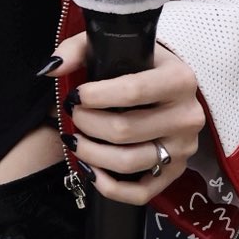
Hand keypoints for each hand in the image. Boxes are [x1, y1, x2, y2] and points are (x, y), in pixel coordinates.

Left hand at [51, 35, 205, 207]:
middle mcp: (187, 116)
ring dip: (91, 153)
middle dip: (87, 123)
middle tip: (73, 114)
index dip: (95, 96)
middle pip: (125, 130)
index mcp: (179, 79)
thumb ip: (78, 50)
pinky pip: (140, 192)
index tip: (75, 95)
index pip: (132, 91)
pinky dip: (109, 187)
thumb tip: (51, 69)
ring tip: (74, 138)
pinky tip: (91, 170)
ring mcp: (183, 148)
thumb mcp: (112, 46)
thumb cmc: (138, 64)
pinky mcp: (176, 172)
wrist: (170, 86)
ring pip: (128, 162)